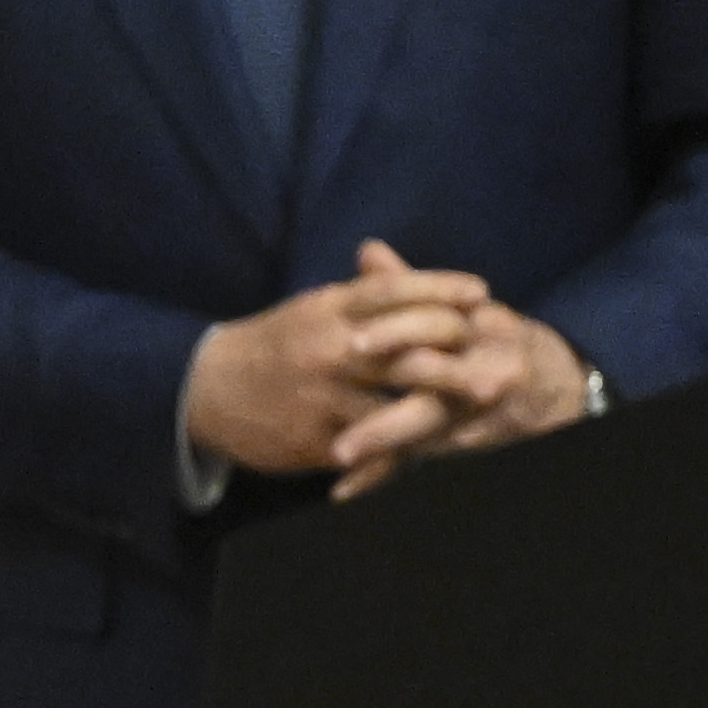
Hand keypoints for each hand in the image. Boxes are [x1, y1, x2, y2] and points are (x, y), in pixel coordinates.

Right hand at [182, 240, 495, 477]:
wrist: (203, 391)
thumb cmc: (270, 347)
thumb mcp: (309, 311)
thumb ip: (354, 294)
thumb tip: (388, 259)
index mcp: (326, 310)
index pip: (389, 292)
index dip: (437, 289)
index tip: (480, 290)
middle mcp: (329, 348)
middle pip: (404, 345)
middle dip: (455, 351)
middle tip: (503, 351)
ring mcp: (324, 395)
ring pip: (394, 401)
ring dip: (445, 404)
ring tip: (488, 402)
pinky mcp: (318, 436)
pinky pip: (371, 446)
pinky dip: (405, 448)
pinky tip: (438, 448)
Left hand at [333, 249, 592, 496]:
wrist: (557, 384)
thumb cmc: (493, 339)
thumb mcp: (460, 308)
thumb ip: (408, 287)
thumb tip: (366, 250)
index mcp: (479, 330)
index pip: (436, 329)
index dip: (397, 333)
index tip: (354, 340)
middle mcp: (485, 377)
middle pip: (433, 398)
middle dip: (388, 420)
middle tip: (340, 438)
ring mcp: (482, 416)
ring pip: (429, 436)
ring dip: (385, 451)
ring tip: (340, 462)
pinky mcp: (476, 442)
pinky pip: (427, 461)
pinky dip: (385, 475)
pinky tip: (348, 489)